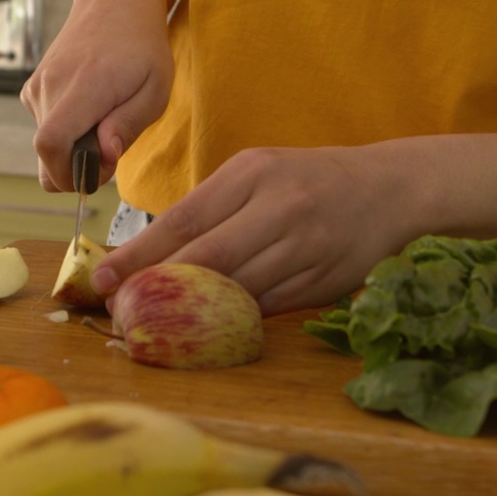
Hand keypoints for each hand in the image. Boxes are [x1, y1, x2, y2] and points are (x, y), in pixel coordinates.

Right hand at [20, 0, 173, 192]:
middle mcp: (51, 86)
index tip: (99, 172)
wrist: (113, 0)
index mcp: (84, 86)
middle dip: (76, 169)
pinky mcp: (32, 88)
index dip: (69, 174)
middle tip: (111, 151)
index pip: (50, 145)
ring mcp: (37, 86)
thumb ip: (128, 126)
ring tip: (105, 118)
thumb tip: (104, 158)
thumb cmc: (142, 47)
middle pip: (46, 155)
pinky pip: (45, 127)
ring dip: (74, 148)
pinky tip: (89, 108)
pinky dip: (66, 132)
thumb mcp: (156, 89)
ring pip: (46, 145)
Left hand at [91, 145, 416, 315]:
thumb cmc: (308, 179)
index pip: (185, 218)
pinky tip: (208, 324)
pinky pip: (267, 306)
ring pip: (236, 288)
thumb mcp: (260, 171)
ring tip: (154, 322)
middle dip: (157, 286)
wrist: (392, 189)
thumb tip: (150, 252)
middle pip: (207, 258)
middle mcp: (280, 207)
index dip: (140, 253)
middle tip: (118, 309)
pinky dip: (234, 316)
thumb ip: (213, 206)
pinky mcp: (323, 280)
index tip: (104, 277)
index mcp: (254, 173)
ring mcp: (306, 246)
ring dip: (192, 310)